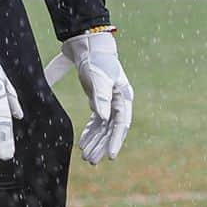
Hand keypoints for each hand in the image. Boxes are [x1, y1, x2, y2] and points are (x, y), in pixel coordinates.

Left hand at [45, 30, 132, 163]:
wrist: (89, 45)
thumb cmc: (97, 60)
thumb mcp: (99, 78)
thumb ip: (101, 97)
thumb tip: (103, 118)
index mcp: (123, 96)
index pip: (121, 123)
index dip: (116, 140)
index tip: (110, 156)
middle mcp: (118, 101)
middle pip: (111, 128)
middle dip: (102, 145)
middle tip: (92, 161)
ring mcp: (108, 101)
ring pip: (103, 127)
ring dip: (95, 141)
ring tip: (86, 157)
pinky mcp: (98, 100)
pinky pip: (95, 121)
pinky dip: (89, 132)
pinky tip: (82, 143)